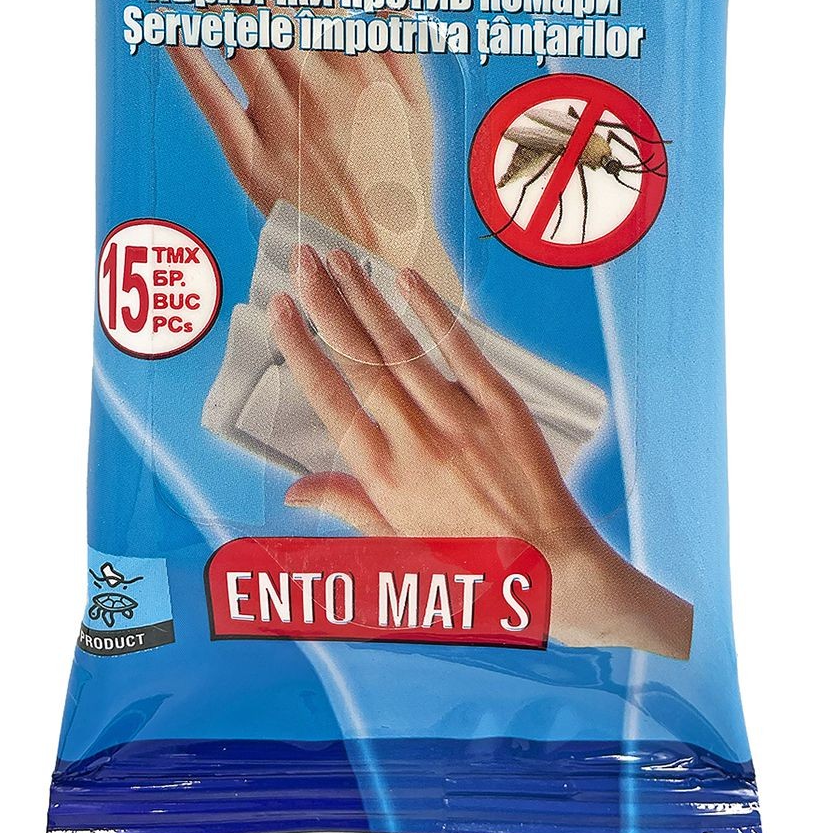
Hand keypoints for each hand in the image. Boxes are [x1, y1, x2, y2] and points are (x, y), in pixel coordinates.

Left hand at [162, 0, 461, 301]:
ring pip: (232, 39)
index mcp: (358, 65)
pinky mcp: (251, 162)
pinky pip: (213, 103)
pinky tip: (168, 28)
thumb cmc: (402, 176)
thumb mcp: (420, 106)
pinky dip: (189, 64)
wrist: (380, 252)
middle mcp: (316, 85)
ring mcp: (281, 122)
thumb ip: (399, 46)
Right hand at [270, 246, 693, 657]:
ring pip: (401, 348)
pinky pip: (461, 350)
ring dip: (367, 299)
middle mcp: (416, 441)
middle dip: (326, 304)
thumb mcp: (396, 548)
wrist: (552, 573)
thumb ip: (346, 507)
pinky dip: (433, 313)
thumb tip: (294, 490)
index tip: (279, 310)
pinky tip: (407, 281)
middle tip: (303, 261)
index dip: (300, 348)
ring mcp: (461, 420)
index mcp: (383, 476)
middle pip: (359, 360)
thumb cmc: (471, 567)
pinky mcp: (503, 407)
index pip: (329, 397)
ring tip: (341, 259)